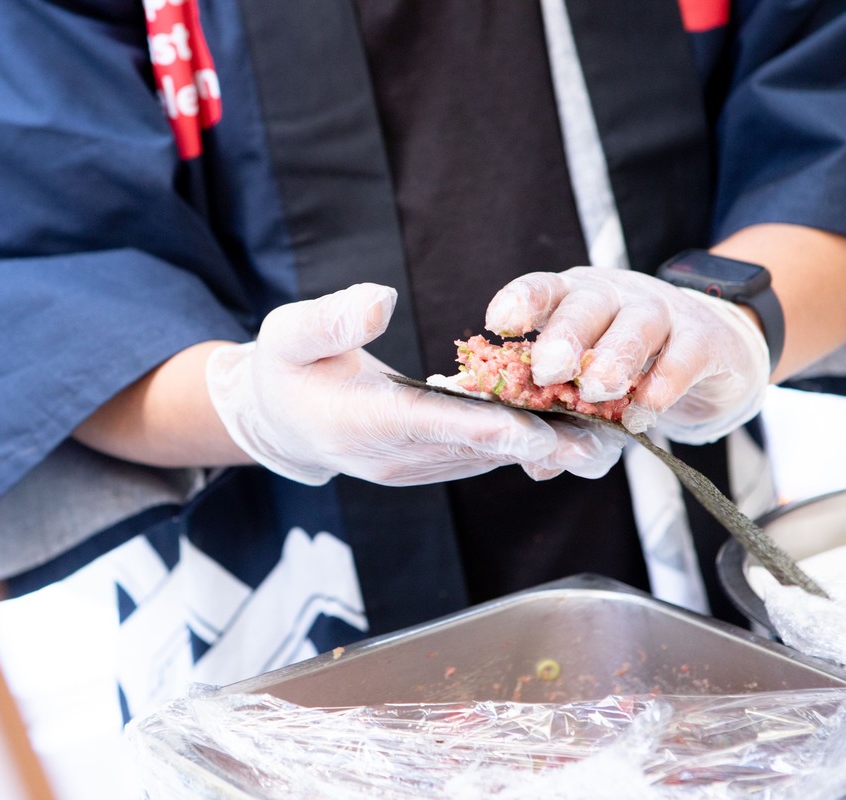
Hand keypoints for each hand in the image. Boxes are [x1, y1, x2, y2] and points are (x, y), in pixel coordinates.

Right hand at [205, 283, 625, 485]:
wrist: (280, 423)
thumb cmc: (282, 371)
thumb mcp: (286, 334)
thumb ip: (330, 320)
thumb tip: (381, 299)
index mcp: (359, 423)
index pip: (427, 424)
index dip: (483, 426)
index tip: (534, 429)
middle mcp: (395, 455)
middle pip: (475, 449)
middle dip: (540, 445)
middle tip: (604, 442)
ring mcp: (416, 465)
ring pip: (489, 456)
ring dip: (547, 449)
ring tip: (611, 438)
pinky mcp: (431, 463)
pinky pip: (484, 452)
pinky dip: (527, 442)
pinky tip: (576, 427)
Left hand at [485, 267, 770, 442]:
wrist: (711, 351)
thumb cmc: (626, 365)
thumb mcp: (586, 385)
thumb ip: (559, 419)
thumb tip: (537, 467)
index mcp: (571, 299)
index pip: (542, 289)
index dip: (521, 302)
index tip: (499, 325)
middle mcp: (613, 296)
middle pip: (586, 305)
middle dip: (565, 336)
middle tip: (548, 369)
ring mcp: (661, 312)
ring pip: (636, 325)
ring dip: (614, 357)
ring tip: (597, 390)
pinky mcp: (704, 339)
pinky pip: (683, 357)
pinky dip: (663, 385)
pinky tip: (643, 413)